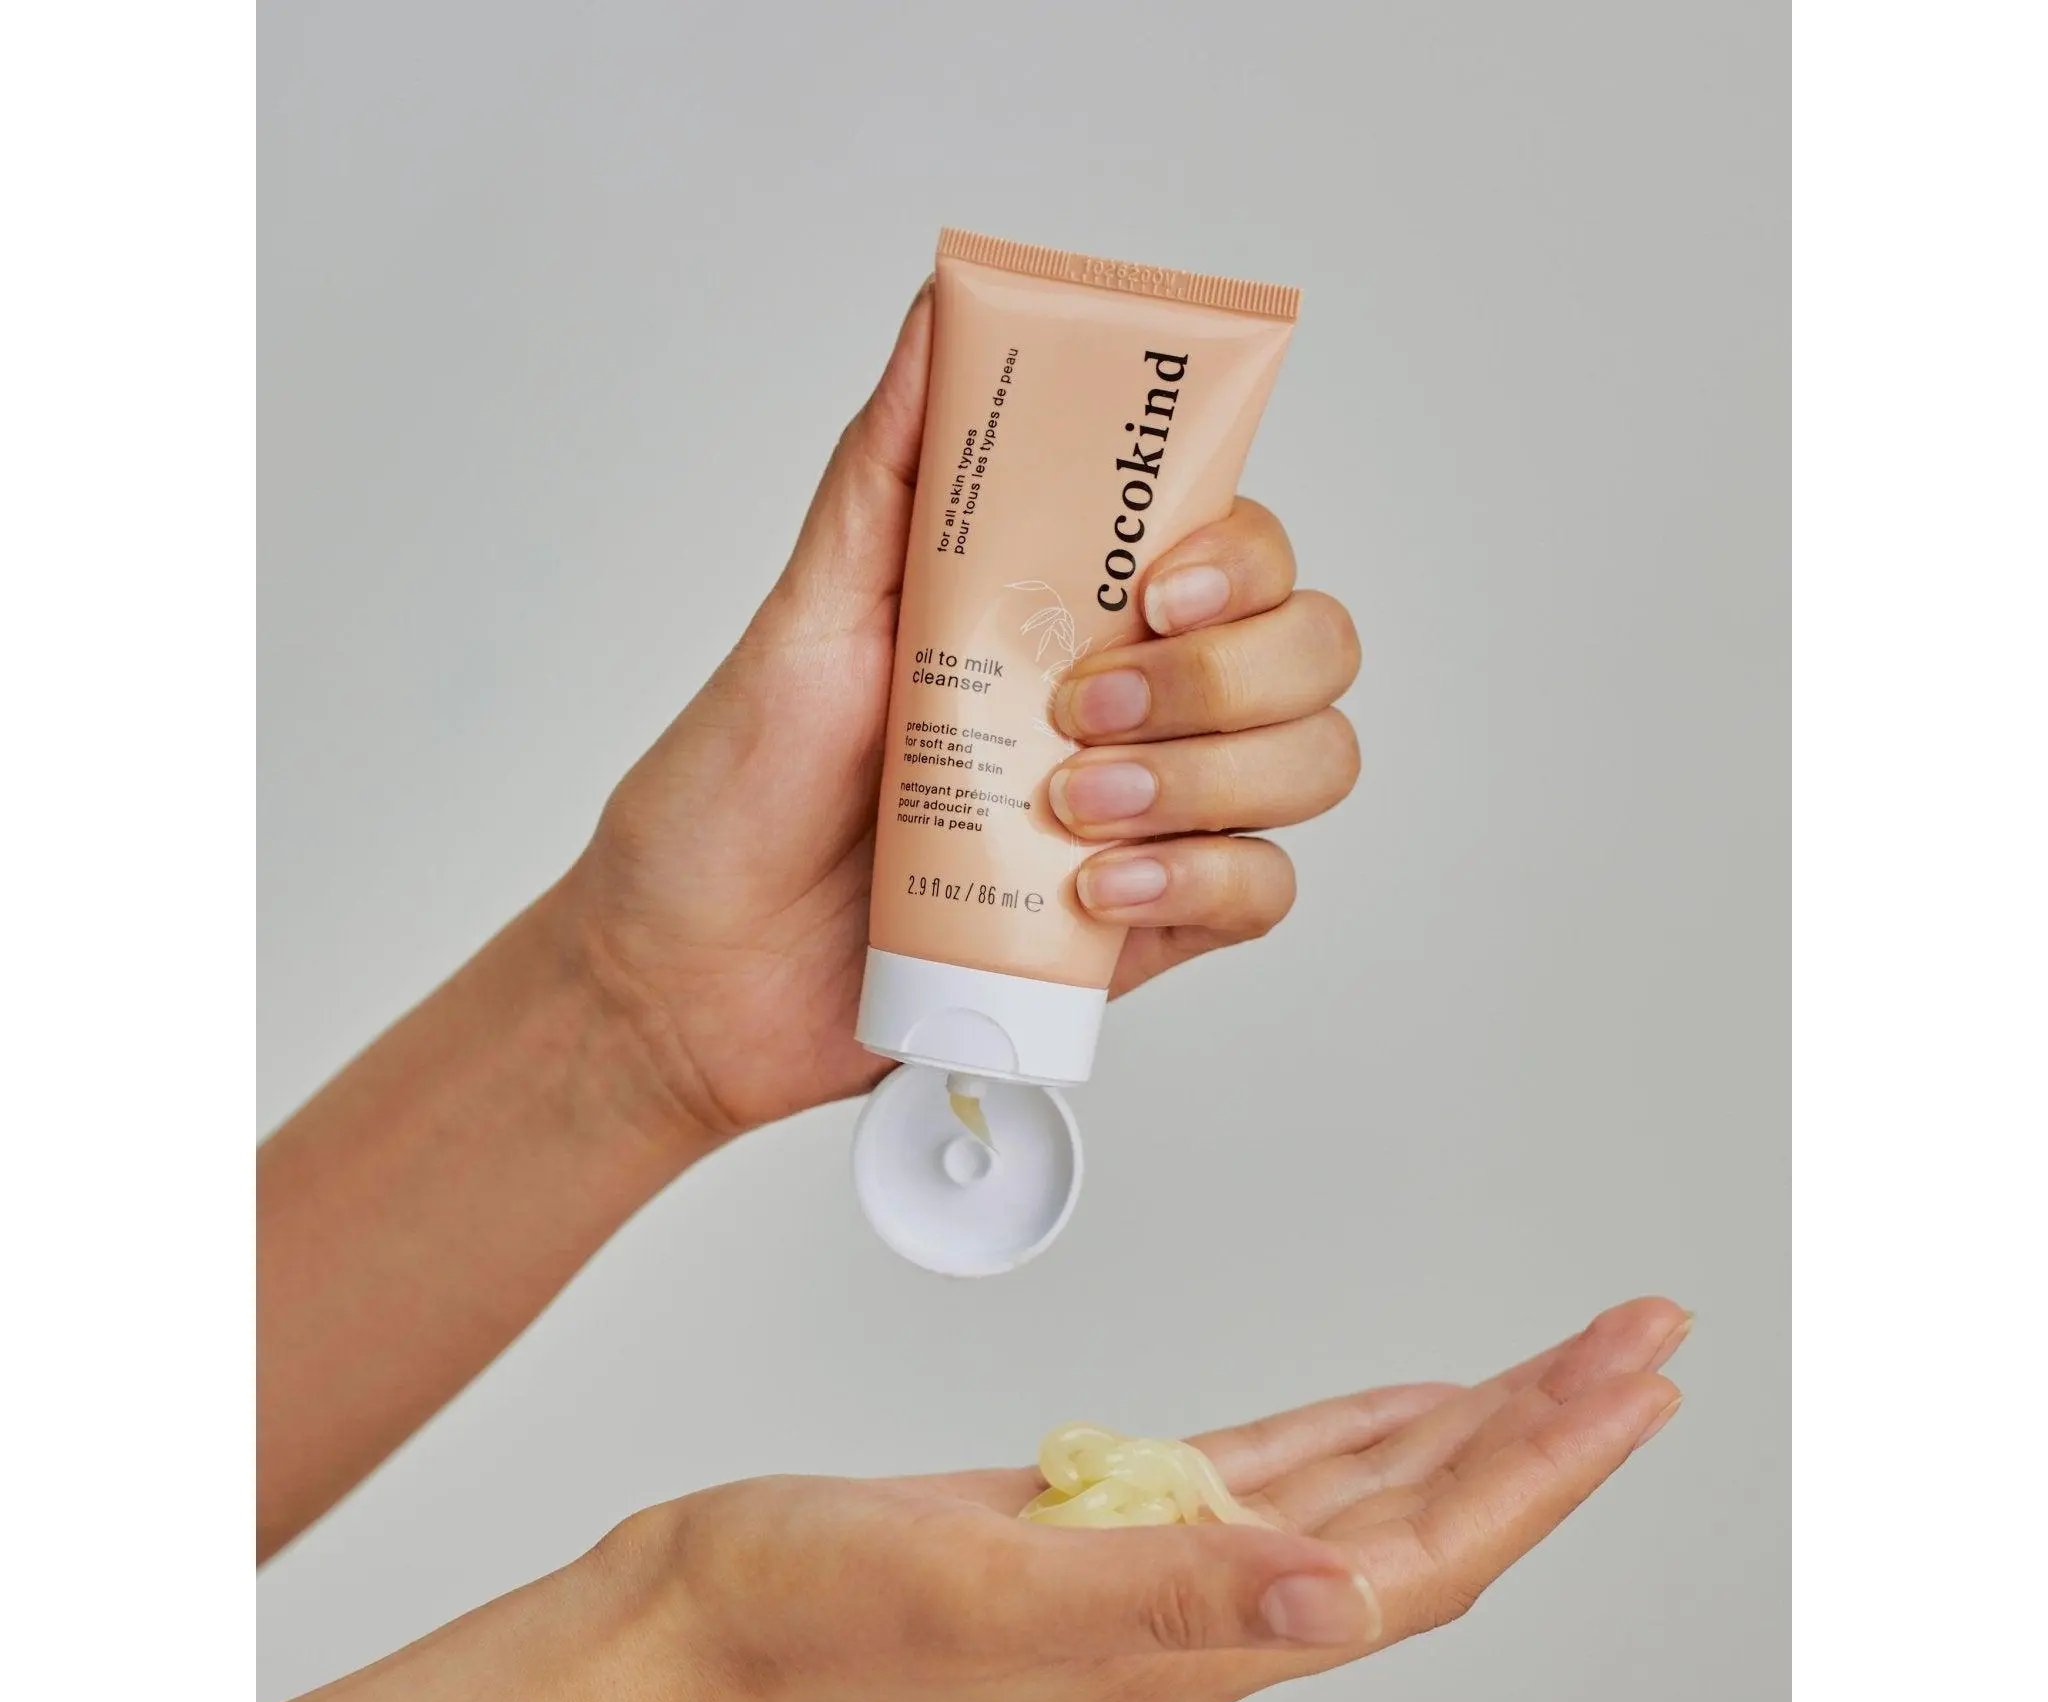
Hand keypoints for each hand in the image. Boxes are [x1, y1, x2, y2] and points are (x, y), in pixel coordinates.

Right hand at [258, 1298, 1684, 1701]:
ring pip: (1364, 1490)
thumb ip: (1176, 1596)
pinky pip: (1271, 1466)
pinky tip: (1393, 1403)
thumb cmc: (822, 1604)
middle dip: (1547, 1430)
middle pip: (1428, 1517)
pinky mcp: (1106, 1516)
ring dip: (1470, 1424)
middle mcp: (1207, 1609)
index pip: (1428, 1554)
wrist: (709, 1609)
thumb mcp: (995, 1587)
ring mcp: (1160, 1562)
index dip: (1544, 1470)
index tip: (1637, 1385)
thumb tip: (1344, 1601)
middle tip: (1643, 1340)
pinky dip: (1354, 1426)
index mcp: (1202, 1635)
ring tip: (1561, 1364)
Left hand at [566, 285, 1361, 1141]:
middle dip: (1228, 676)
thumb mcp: (806, 612)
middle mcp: (1129, 704)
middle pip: (1310, 649)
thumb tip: (942, 307)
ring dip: (1213, 779)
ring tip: (1072, 811)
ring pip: (1309, 763)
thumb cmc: (734, 798)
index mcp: (1064, 610)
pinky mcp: (1138, 933)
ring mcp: (1146, 818)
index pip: (1237, 546)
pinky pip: (1260, 892)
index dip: (1240, 554)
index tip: (1159, 586)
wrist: (691, 978)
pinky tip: (1097, 891)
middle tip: (1083, 708)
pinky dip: (1203, 882)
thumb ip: (890, 468)